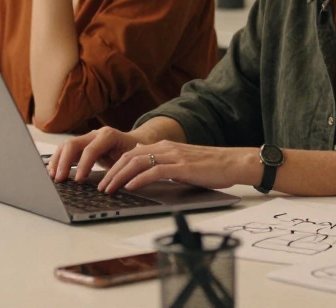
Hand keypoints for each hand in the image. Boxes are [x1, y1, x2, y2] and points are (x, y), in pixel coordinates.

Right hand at [49, 126, 141, 183]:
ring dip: (57, 161)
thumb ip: (122, 168)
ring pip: (66, 146)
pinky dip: (58, 160)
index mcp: (108, 136)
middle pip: (73, 144)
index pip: (90, 149)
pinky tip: (54, 172)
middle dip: (64, 162)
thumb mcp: (131, 160)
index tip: (78, 180)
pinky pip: (65, 151)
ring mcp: (86, 138)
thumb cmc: (133, 153)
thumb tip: (115, 182)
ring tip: (53, 176)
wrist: (134, 143)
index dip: (83, 165)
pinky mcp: (81, 146)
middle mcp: (95, 134)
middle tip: (60, 179)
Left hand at [99, 141, 257, 194]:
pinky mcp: (182, 167)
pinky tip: (131, 187)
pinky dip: (139, 179)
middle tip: (101, 187)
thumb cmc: (211, 166)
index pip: (132, 154)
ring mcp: (174, 156)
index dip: (115, 166)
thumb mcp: (183, 162)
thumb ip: (165, 164)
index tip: (105, 179)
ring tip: (110, 189)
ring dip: (120, 177)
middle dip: (111, 172)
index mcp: (165, 146)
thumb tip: (145, 173)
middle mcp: (166, 148)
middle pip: (130, 157)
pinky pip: (155, 171)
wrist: (234, 162)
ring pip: (138, 163)